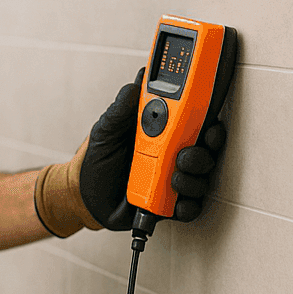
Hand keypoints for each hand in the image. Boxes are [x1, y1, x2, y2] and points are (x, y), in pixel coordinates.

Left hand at [35, 71, 232, 232]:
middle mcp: (175, 155)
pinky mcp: (170, 205)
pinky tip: (177, 204)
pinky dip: (188, 207)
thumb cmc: (100, 158)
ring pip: (202, 179)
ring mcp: (175, 180)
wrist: (84, 194)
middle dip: (205, 151)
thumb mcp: (105, 130)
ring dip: (194, 179)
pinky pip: (191, 208)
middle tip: (185, 155)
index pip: (197, 122)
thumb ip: (120, 109)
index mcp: (165, 132)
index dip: (209, 120)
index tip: (209, 119)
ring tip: (174, 179)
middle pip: (207, 150)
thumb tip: (135, 85)